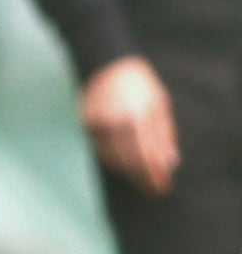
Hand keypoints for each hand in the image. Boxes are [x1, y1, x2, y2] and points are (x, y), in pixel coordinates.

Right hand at [81, 57, 178, 195]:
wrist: (107, 64)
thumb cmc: (140, 84)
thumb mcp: (160, 105)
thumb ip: (164, 135)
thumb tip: (169, 163)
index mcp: (137, 117)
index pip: (147, 157)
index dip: (155, 176)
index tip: (162, 188)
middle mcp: (115, 122)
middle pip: (129, 162)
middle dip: (142, 178)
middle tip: (152, 189)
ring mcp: (98, 123)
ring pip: (112, 159)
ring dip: (127, 170)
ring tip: (139, 175)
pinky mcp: (86, 122)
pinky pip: (100, 149)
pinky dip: (112, 157)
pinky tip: (123, 158)